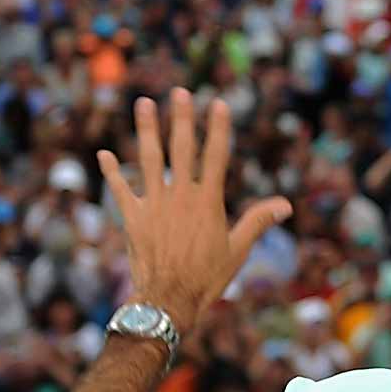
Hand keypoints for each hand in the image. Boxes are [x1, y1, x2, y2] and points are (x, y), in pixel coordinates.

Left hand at [98, 90, 291, 333]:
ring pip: (149, 159)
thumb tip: (285, 205)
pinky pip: (121, 190)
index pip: (216, 156)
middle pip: (182, 148)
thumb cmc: (207, 278)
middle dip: (181, 118)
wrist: (169, 299)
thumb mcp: (238, 250)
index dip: (218, 128)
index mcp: (208, 201)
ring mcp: (154, 204)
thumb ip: (258, 222)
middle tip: (179, 92)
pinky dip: (113, 172)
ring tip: (143, 104)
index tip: (217, 103)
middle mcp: (180, 196)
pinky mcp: (133, 218)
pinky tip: (105, 154)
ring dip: (145, 129)